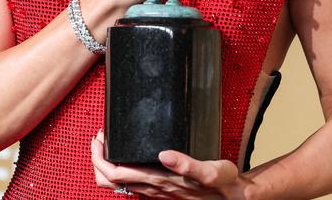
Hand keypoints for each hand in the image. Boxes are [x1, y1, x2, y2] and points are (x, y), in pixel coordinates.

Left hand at [92, 130, 252, 198]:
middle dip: (98, 159)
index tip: (99, 138)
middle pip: (110, 180)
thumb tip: (164, 154)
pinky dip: (120, 168)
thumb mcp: (212, 171)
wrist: (233, 197)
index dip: (101, 158)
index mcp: (159, 182)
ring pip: (118, 184)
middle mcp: (152, 189)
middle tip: (99, 137)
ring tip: (107, 143)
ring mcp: (155, 190)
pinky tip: (126, 155)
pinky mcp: (160, 188)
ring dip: (107, 163)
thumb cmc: (223, 184)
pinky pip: (130, 182)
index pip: (117, 174)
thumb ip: (188, 163)